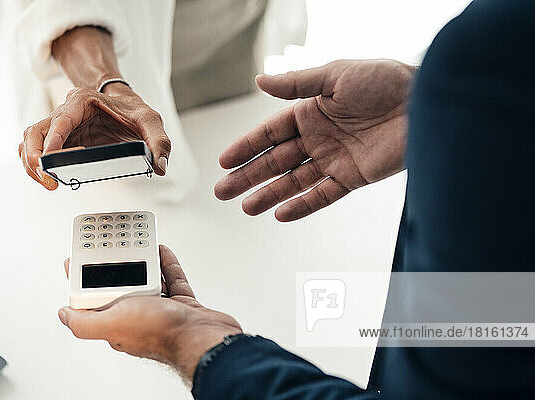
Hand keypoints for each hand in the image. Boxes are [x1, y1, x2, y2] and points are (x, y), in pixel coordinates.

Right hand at [18, 84, 170, 189]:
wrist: (125, 103)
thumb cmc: (133, 110)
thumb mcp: (150, 120)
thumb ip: (159, 142)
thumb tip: (160, 166)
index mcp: (82, 101)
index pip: (60, 121)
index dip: (53, 142)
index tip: (51, 161)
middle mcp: (65, 111)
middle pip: (36, 132)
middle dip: (35, 157)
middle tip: (48, 180)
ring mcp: (60, 126)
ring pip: (31, 141)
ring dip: (31, 163)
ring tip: (47, 183)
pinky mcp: (60, 140)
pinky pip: (38, 151)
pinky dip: (37, 165)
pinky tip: (49, 179)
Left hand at [58, 245, 242, 381]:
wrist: (202, 337)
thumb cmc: (162, 333)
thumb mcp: (113, 323)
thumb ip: (84, 321)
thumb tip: (63, 315)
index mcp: (117, 322)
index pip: (95, 298)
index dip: (85, 277)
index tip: (79, 259)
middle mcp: (137, 317)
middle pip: (122, 284)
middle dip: (117, 265)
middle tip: (111, 243)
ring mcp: (160, 310)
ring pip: (147, 280)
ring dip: (143, 261)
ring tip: (137, 243)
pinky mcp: (181, 305)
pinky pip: (172, 279)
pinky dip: (167, 264)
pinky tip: (162, 252)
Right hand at [214, 59, 414, 220]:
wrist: (427, 103)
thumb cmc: (385, 81)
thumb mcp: (335, 75)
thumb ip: (296, 83)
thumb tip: (259, 81)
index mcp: (310, 111)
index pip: (270, 133)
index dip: (246, 147)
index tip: (223, 161)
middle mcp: (318, 137)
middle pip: (275, 161)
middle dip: (247, 176)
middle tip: (222, 191)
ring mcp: (334, 159)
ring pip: (294, 181)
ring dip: (269, 194)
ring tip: (245, 207)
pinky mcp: (353, 177)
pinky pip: (323, 195)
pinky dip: (303, 205)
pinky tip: (281, 214)